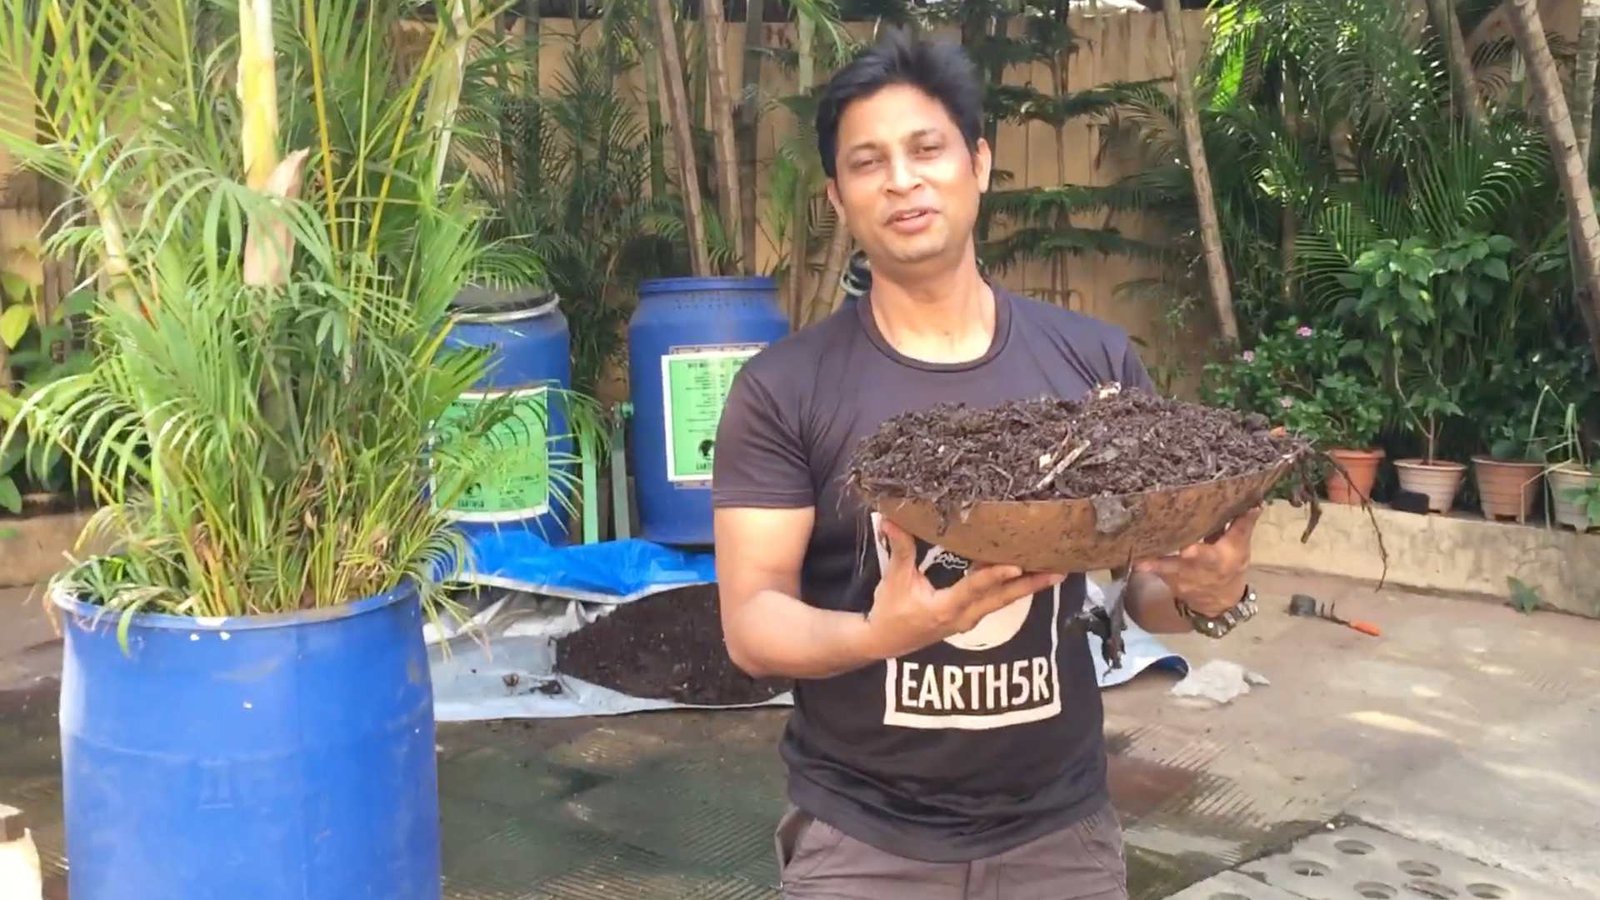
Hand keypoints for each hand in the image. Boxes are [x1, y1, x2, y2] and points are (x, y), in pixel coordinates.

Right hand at [865, 519, 1063, 659]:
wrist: (885, 642)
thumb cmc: (890, 611)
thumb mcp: (895, 580)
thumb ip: (900, 549)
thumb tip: (890, 518)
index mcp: (947, 607)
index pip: (975, 588)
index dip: (995, 576)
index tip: (1017, 566)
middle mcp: (965, 616)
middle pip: (1004, 597)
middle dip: (1032, 584)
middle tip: (1059, 570)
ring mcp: (970, 618)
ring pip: (1004, 599)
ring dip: (1029, 586)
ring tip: (1053, 571)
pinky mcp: (970, 616)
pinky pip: (996, 599)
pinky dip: (1012, 586)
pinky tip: (1026, 572)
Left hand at [1132, 505, 1261, 617]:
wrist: (1219, 602)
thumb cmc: (1231, 568)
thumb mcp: (1241, 548)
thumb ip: (1243, 525)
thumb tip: (1255, 501)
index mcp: (1217, 561)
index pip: (1210, 556)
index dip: (1199, 553)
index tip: (1188, 548)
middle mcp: (1196, 571)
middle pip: (1179, 564)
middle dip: (1164, 560)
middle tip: (1146, 549)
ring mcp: (1178, 577)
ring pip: (1162, 567)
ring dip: (1148, 561)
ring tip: (1133, 550)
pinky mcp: (1166, 579)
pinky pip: (1153, 568)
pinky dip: (1143, 561)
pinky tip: (1126, 549)